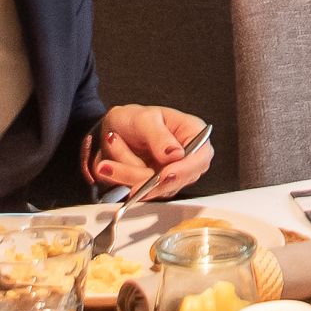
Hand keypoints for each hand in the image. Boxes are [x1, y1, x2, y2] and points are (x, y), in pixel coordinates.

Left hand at [87, 106, 214, 197]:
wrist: (116, 130)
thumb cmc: (134, 119)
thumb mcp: (144, 119)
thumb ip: (159, 136)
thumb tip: (176, 155)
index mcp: (194, 133)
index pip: (200, 158)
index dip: (184, 170)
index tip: (163, 174)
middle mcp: (188, 158)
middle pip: (176, 179)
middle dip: (143, 175)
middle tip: (113, 167)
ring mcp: (173, 175)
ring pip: (155, 188)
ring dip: (127, 173)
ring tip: (109, 153)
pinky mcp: (157, 187)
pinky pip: (141, 192)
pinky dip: (123, 179)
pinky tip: (111, 165)